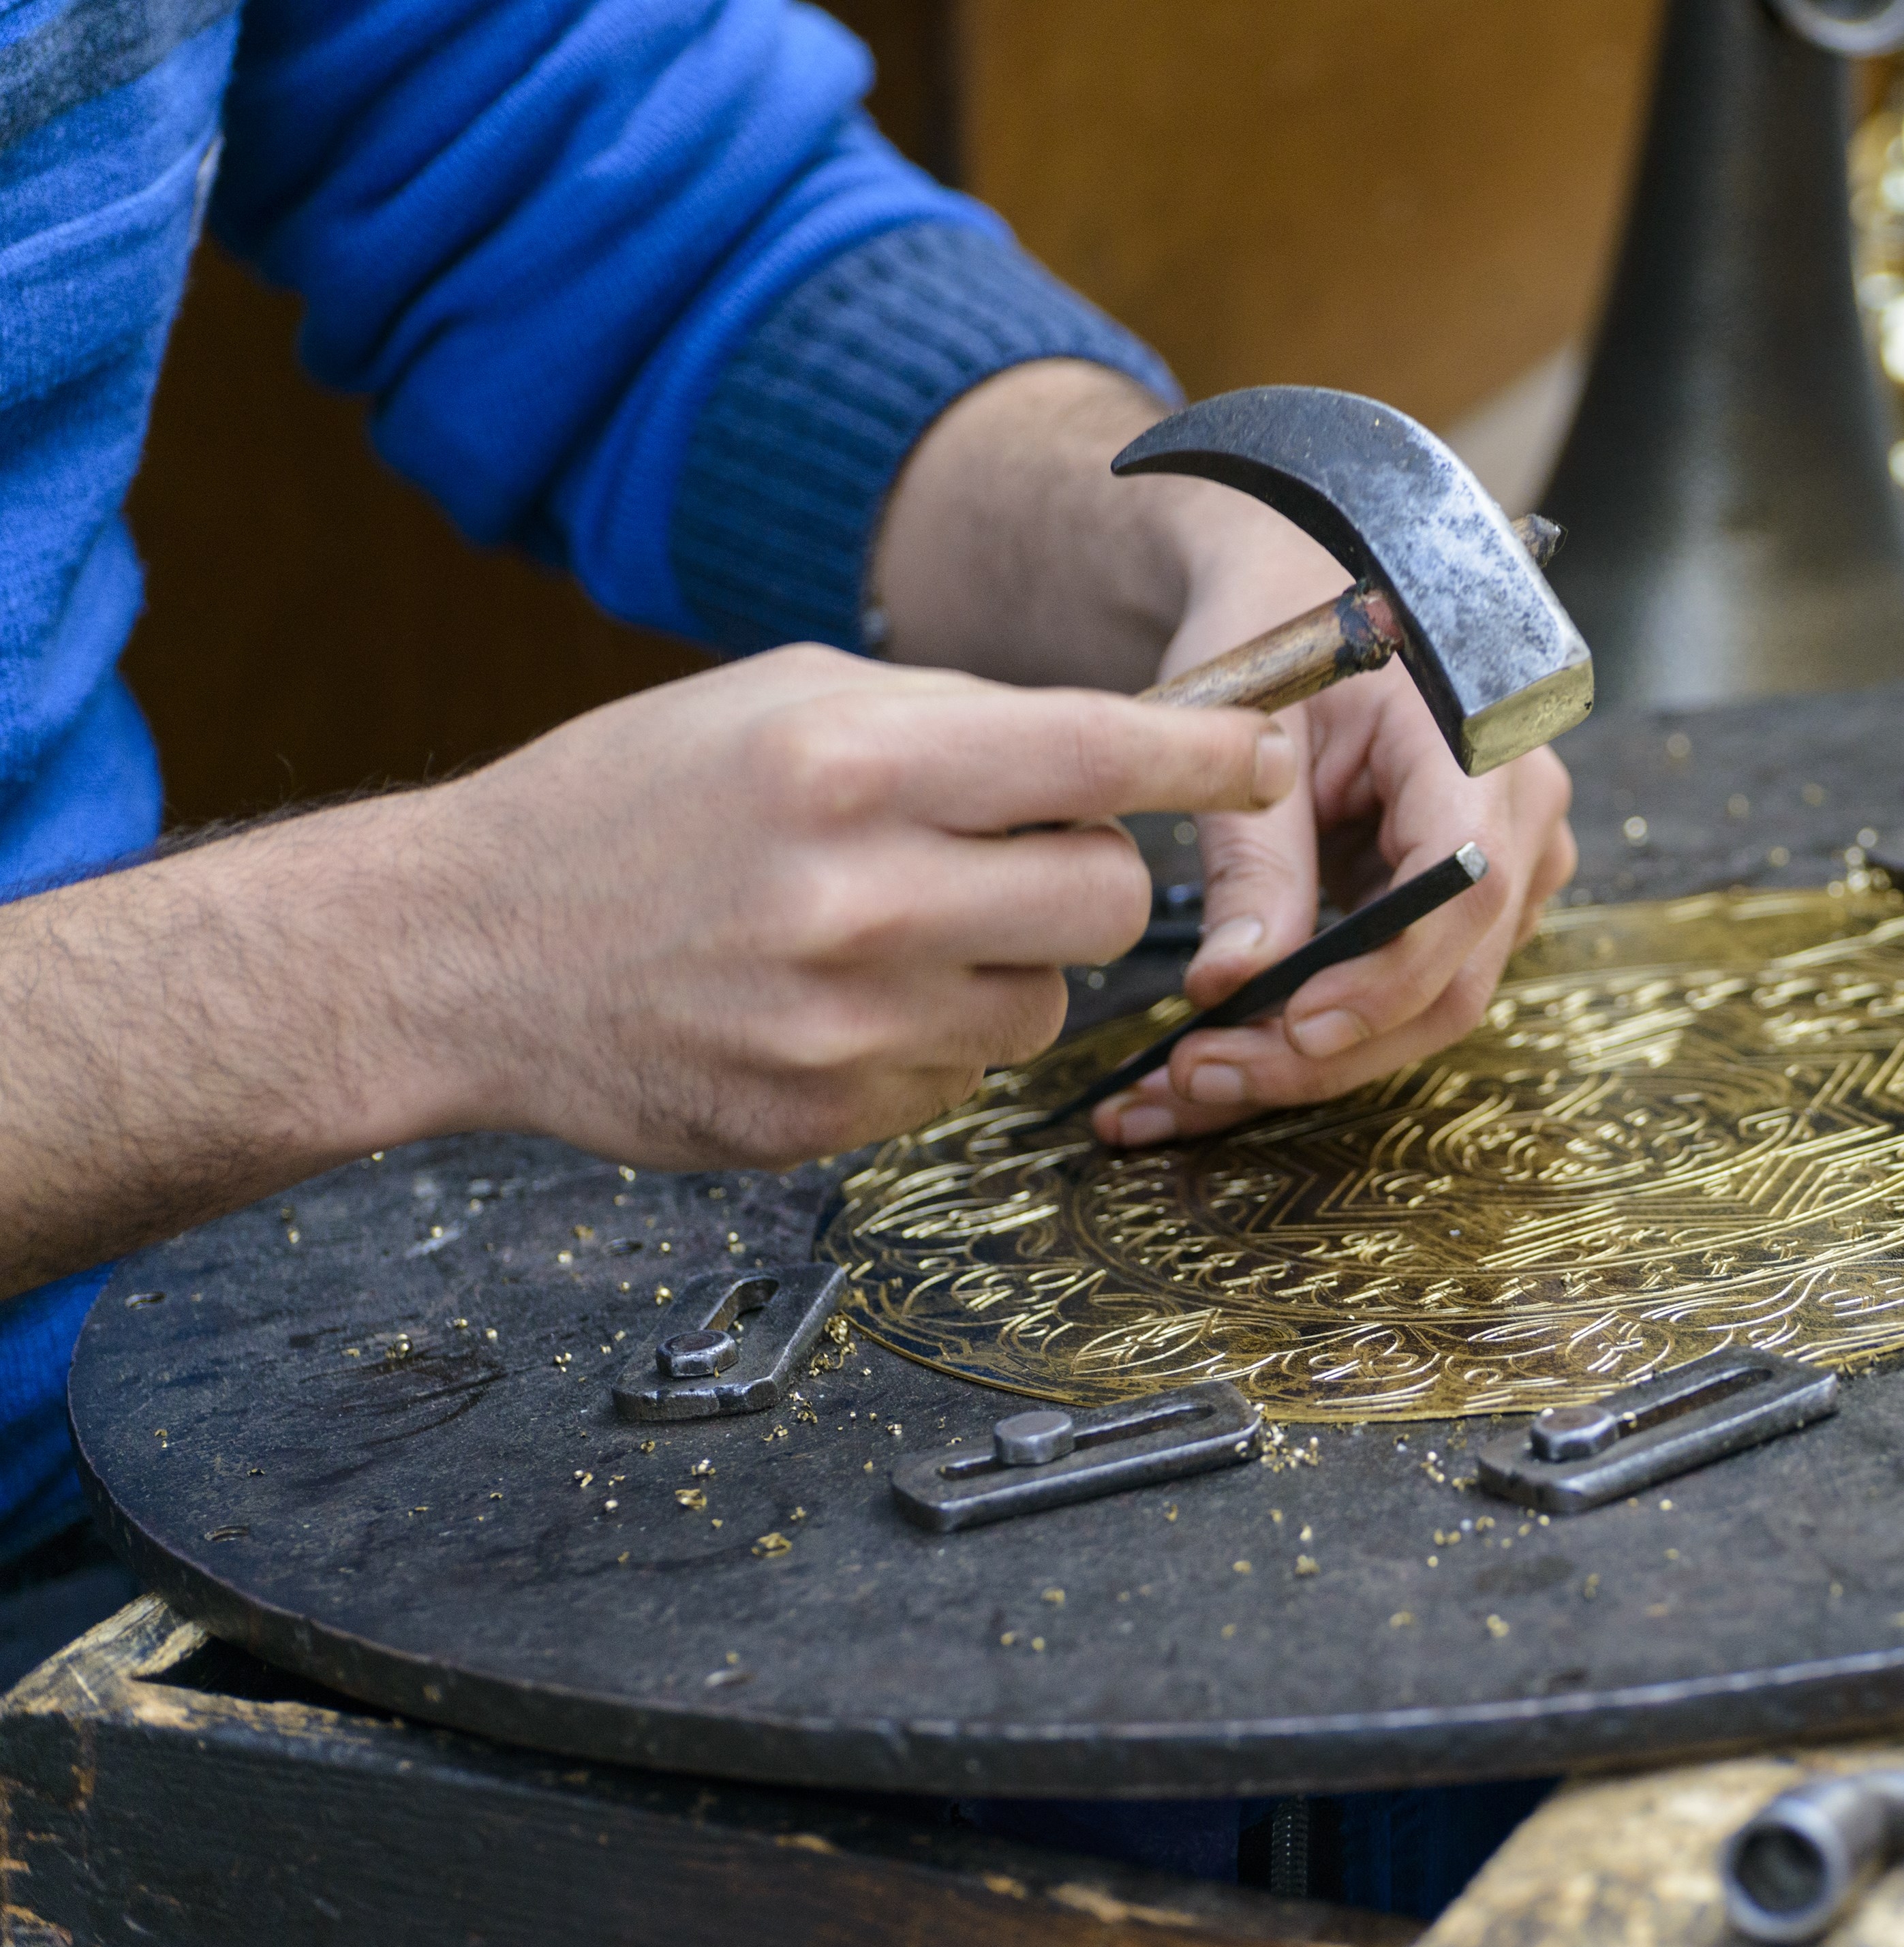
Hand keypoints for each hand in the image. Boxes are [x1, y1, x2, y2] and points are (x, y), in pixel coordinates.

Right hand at [0, 642, 1292, 1295]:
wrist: (462, 951)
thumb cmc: (631, 802)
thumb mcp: (783, 698)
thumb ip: (958, 721)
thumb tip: (1123, 748)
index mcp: (850, 760)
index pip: (1099, 752)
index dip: (1209, 754)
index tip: (1268, 753)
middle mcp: (859, 896)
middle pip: (1108, 894)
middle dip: (1088, 870)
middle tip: (1012, 851)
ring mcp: (844, 1024)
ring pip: (1048, 1003)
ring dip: (1008, 964)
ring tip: (892, 927)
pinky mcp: (827, 1118)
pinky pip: (964, 1077)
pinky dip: (933, 1037)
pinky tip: (834, 998)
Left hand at [862, 356, 1578, 1145]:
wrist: (1304, 584)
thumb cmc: (1278, 630)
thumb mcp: (1247, 727)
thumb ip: (1252, 859)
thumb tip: (1235, 987)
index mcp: (1481, 736)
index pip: (1460, 890)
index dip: (1377, 983)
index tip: (1276, 1029)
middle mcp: (1526, 807)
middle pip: (1451, 978)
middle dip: (1323, 1051)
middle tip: (1195, 1081)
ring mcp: (1515, 859)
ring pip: (1435, 1003)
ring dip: (1314, 1060)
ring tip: (1188, 1083)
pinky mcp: (1476, 897)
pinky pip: (1414, 988)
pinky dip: (1325, 1029)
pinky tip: (1231, 1055)